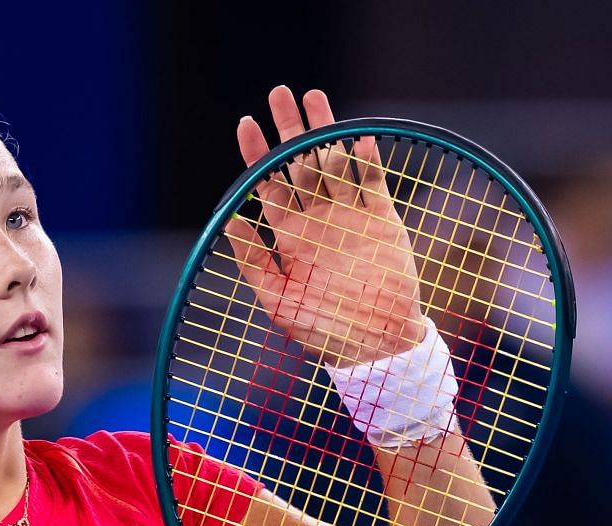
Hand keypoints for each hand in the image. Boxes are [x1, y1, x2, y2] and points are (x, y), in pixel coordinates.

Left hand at [225, 86, 424, 366]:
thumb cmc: (322, 329)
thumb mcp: (278, 299)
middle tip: (279, 93)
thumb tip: (229, 221)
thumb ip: (254, 260)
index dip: (256, 154)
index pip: (268, 185)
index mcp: (289, 236)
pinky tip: (356, 135)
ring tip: (313, 98)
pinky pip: (372, 182)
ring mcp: (349, 217)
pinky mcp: (381, 220)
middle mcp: (317, 220)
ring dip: (325, 131)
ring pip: (334, 163)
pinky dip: (365, 159)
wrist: (376, 345)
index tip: (246, 123)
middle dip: (289, 129)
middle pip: (299, 164)